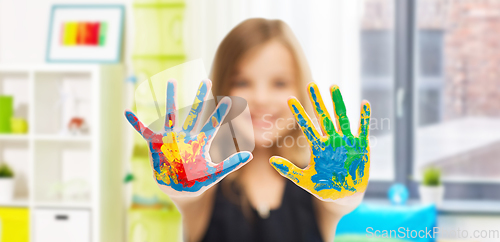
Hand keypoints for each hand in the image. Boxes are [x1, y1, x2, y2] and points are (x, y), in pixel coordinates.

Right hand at [125, 79, 252, 196]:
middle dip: (200, 97)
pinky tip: (127, 112)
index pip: (212, 124)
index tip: (229, 100)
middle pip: (194, 113)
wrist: (179, 190)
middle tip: (207, 81)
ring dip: (171, 98)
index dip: (220, 113)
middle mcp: (186, 136)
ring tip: (172, 81)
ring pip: (171, 115)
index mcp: (200, 142)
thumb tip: (249, 155)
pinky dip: (136, 123)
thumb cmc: (197, 181)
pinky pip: (144, 131)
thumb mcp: (214, 174)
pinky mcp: (156, 145)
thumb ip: (230, 164)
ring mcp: (171, 139)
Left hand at [270, 83, 370, 200]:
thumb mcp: (304, 180)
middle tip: (311, 84)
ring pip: (341, 118)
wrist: (345, 196)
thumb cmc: (325, 188)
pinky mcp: (361, 146)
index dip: (299, 113)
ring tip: (333, 86)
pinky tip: (364, 103)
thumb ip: (288, 170)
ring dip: (338, 102)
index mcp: (319, 147)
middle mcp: (332, 140)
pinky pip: (363, 129)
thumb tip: (271, 161)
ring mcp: (346, 141)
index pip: (307, 126)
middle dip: (317, 101)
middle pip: (323, 116)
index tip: (290, 99)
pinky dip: (364, 117)